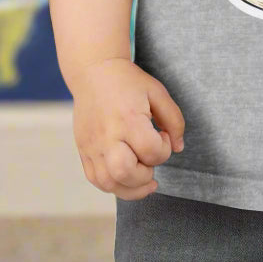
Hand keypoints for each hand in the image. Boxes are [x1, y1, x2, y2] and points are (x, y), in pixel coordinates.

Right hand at [70, 58, 185, 200]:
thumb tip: (178, 148)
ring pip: (109, 183)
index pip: (150, 151)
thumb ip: (174, 120)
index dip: (164, 149)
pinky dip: (114, 185)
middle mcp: (107, 135)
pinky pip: (96, 180)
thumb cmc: (128, 82)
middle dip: (145, 176)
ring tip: (144, 178)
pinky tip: (127, 177)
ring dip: (131, 188)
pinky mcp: (84, 151)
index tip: (163, 136)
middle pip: (125, 172)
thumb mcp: (157, 92)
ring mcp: (92, 145)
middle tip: (151, 160)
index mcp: (128, 118)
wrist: (94, 73)